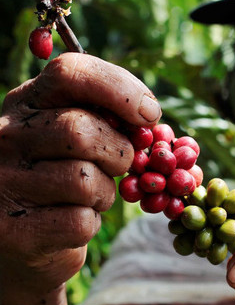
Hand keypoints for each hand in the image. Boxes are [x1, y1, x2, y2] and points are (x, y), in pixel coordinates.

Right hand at [0, 52, 160, 290]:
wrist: (20, 231)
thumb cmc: (60, 173)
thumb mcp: (74, 134)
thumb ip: (103, 116)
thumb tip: (147, 114)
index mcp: (27, 104)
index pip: (71, 73)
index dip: (121, 90)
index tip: (150, 115)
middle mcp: (6, 136)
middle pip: (82, 130)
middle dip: (119, 153)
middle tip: (117, 165)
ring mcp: (4, 182)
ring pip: (85, 179)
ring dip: (104, 193)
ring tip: (88, 197)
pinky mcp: (14, 230)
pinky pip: (81, 221)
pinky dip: (90, 222)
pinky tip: (71, 220)